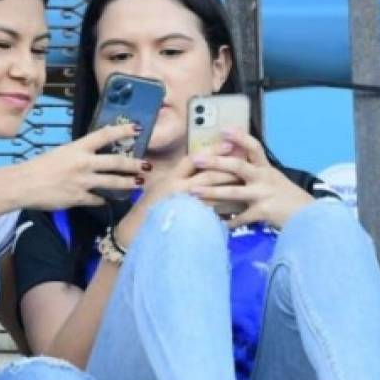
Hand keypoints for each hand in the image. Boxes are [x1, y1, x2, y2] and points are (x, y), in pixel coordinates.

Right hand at [19, 123, 147, 209]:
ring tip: (139, 184)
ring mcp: (83, 181)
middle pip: (116, 161)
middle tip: (146, 165)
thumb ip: (78, 155)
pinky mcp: (79, 198)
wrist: (24, 184)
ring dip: (128, 183)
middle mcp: (84, 163)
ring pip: (113, 182)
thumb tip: (91, 158)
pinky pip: (97, 199)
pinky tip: (107, 200)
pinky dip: (103, 200)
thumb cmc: (38, 167)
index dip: (123, 131)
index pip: (105, 135)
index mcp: (77, 148)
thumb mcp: (60, 153)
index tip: (137, 128)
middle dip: (134, 164)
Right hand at [115, 147, 237, 246]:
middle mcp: (175, 188)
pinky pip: (209, 213)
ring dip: (230, 188)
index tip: (228, 145)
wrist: (134, 235)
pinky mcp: (187, 219)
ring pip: (212, 193)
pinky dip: (223, 210)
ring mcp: (182, 204)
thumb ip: (177, 181)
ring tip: (245, 184)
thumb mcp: (159, 190)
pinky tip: (236, 210)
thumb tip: (197, 173)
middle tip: (245, 164)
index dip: (211, 150)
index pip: (193, 159)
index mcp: (170, 178)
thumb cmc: (147, 213)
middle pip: (207, 174)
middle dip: (228, 169)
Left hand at [188, 129, 313, 228]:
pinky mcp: (263, 212)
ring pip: (233, 192)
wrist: (306, 215)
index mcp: (265, 168)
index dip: (239, 137)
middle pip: (238, 166)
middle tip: (196, 159)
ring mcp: (263, 195)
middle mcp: (264, 178)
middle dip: (215, 162)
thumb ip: (253, 170)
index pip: (253, 147)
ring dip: (211, 191)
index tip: (223, 129)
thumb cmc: (283, 196)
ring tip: (194, 191)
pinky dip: (225, 221)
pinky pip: (239, 217)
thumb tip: (231, 159)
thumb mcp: (271, 178)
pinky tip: (212, 222)